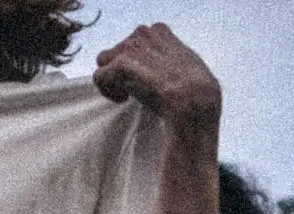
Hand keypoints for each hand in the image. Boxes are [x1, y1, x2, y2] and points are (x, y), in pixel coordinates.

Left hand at [94, 23, 219, 133]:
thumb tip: (159, 72)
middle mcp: (143, 34)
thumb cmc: (194, 90)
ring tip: (125, 96)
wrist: (192, 99)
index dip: (134, 62)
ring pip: (104, 62)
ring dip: (111, 80)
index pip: (134, 41)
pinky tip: (123, 100)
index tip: (142, 80)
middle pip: (116, 50)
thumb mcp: (183, 65)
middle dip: (120, 71)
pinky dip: (108, 92)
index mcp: (159, 32)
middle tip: (132, 91)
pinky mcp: (121, 63)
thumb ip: (167, 60)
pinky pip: (99, 77)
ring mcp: (131, 47)